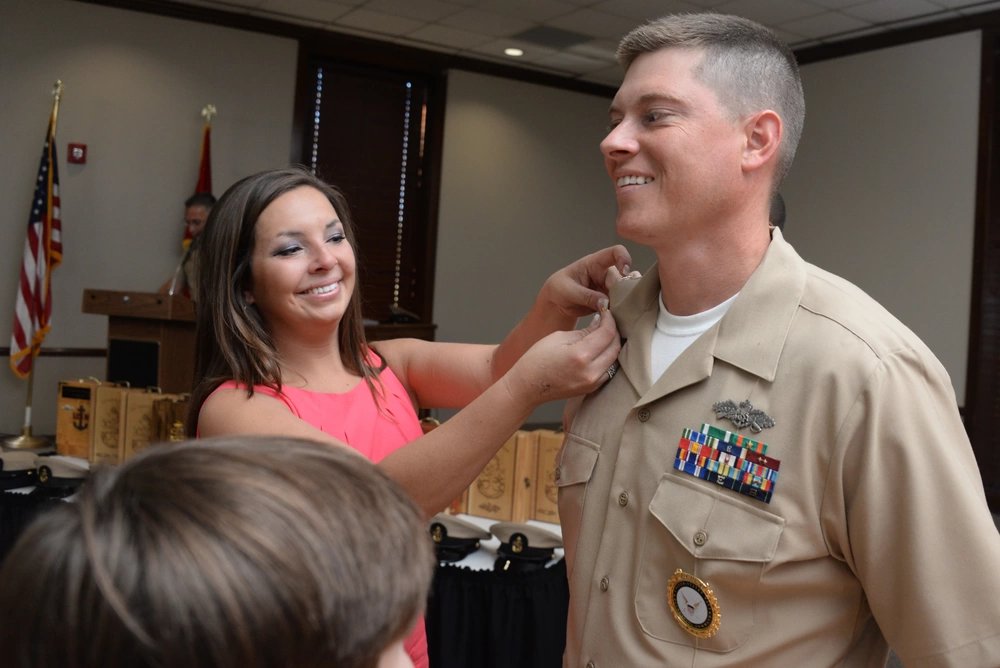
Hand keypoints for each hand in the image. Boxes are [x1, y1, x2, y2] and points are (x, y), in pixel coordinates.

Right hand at [503, 307, 621, 406]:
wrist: (528, 386)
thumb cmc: (537, 359)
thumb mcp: (559, 337)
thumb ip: (584, 331)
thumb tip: (601, 322)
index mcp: (580, 355)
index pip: (607, 333)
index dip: (609, 319)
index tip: (606, 311)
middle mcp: (590, 371)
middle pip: (615, 346)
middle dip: (613, 330)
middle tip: (607, 321)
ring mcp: (592, 382)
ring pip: (615, 359)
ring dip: (613, 344)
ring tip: (605, 334)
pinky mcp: (592, 388)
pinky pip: (609, 370)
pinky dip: (608, 358)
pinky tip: (601, 349)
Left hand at [539, 245, 634, 318]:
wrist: (557, 302)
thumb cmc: (559, 288)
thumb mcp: (568, 291)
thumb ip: (586, 296)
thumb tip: (605, 303)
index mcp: (594, 263)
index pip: (615, 252)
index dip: (624, 259)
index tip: (624, 272)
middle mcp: (605, 273)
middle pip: (622, 277)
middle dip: (621, 289)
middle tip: (613, 301)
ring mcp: (609, 287)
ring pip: (625, 291)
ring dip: (623, 300)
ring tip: (615, 309)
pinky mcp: (610, 300)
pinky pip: (621, 303)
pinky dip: (621, 309)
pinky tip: (617, 315)